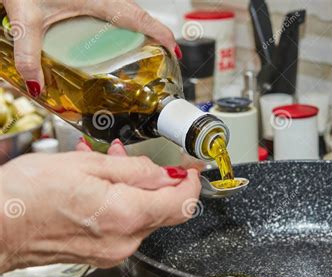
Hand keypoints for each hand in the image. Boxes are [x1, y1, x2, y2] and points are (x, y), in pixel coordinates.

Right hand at [0, 150, 200, 272]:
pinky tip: (101, 185)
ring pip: (143, 215)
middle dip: (157, 180)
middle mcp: (125, 240)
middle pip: (163, 209)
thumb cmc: (28, 195)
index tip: (191, 168)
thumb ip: (135, 170)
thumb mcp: (87, 165)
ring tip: (110, 163)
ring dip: (136, 188)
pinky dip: (122, 203)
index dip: (192, 182)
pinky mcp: (102, 254)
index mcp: (127, 215)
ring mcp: (113, 251)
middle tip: (138, 157)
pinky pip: (126, 225)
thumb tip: (165, 173)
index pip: (181, 202)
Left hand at [2, 0, 179, 96]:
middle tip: (163, 53)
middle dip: (156, 33)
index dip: (162, 35)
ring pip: (128, 10)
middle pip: (139, 15)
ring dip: (140, 26)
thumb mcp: (25, 18)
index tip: (174, 51)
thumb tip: (37, 83)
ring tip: (145, 46)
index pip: (140, 19)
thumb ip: (28, 54)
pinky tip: (113, 33)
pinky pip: (116, 7)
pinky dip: (124, 21)